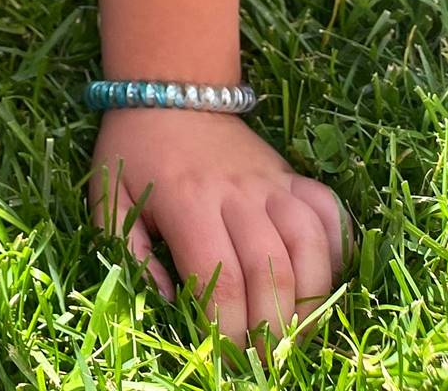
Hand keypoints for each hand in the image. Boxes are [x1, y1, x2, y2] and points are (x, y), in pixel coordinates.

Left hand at [90, 110, 350, 348]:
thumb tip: (168, 305)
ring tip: (293, 333)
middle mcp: (237, 191)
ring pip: (310, 246)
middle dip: (271, 329)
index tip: (223, 356)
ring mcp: (271, 182)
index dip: (227, 328)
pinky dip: (337, 250)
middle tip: (260, 359)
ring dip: (309, 299)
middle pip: (271, 271)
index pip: (222, 278)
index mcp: (187, 199)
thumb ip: (132, 254)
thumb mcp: (109, 196)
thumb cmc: (135, 149)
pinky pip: (330, 214)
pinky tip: (322, 280)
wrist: (171, 88)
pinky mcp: (292, 176)